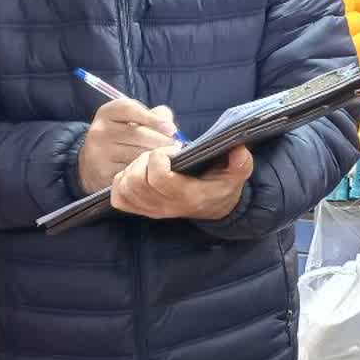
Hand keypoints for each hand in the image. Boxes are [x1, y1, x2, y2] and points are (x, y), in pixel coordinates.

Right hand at [78, 98, 181, 192]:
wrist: (93, 163)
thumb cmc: (124, 136)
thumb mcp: (134, 119)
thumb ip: (155, 115)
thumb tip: (171, 127)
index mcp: (107, 112)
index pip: (130, 109)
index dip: (154, 119)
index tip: (172, 129)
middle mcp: (99, 131)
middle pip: (139, 134)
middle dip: (162, 142)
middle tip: (176, 148)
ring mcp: (99, 153)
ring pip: (138, 155)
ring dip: (157, 158)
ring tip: (167, 159)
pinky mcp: (104, 173)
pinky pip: (133, 172)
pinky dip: (146, 172)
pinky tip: (152, 171)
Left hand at [110, 145, 252, 222]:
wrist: (214, 206)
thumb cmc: (222, 186)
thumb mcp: (237, 174)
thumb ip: (241, 164)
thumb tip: (239, 150)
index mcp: (187, 195)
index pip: (159, 177)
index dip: (161, 157)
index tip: (174, 150)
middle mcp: (166, 206)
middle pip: (137, 180)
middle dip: (144, 159)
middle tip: (159, 154)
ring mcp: (151, 210)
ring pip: (125, 187)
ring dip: (132, 168)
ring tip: (149, 162)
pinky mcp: (141, 209)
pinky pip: (118, 197)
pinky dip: (121, 181)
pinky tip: (137, 172)